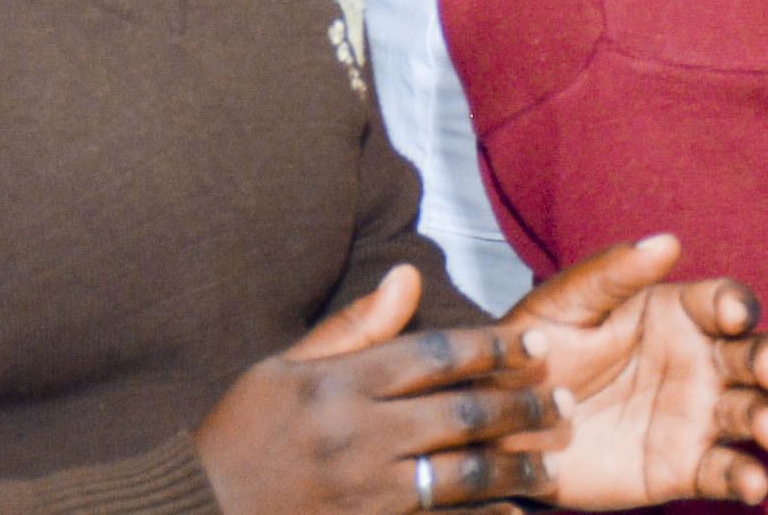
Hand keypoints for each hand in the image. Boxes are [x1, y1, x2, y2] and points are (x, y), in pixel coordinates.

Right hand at [189, 265, 560, 512]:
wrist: (205, 508)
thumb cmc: (242, 433)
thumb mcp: (283, 367)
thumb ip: (354, 327)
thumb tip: (409, 277)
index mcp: (336, 384)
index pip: (432, 355)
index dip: (491, 348)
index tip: (534, 345)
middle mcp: (357, 435)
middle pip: (461, 415)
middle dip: (521, 408)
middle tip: (562, 404)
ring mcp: (367, 492)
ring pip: (465, 477)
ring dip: (516, 469)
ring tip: (551, 463)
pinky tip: (513, 513)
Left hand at [503, 236, 767, 506]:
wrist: (506, 422)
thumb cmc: (535, 348)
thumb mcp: (562, 305)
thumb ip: (611, 274)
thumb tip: (666, 241)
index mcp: (674, 314)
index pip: (723, 302)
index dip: (736, 304)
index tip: (730, 315)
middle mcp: (698, 363)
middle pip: (757, 356)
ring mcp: (697, 417)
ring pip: (756, 412)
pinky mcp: (685, 468)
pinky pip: (729, 473)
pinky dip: (748, 478)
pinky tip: (751, 481)